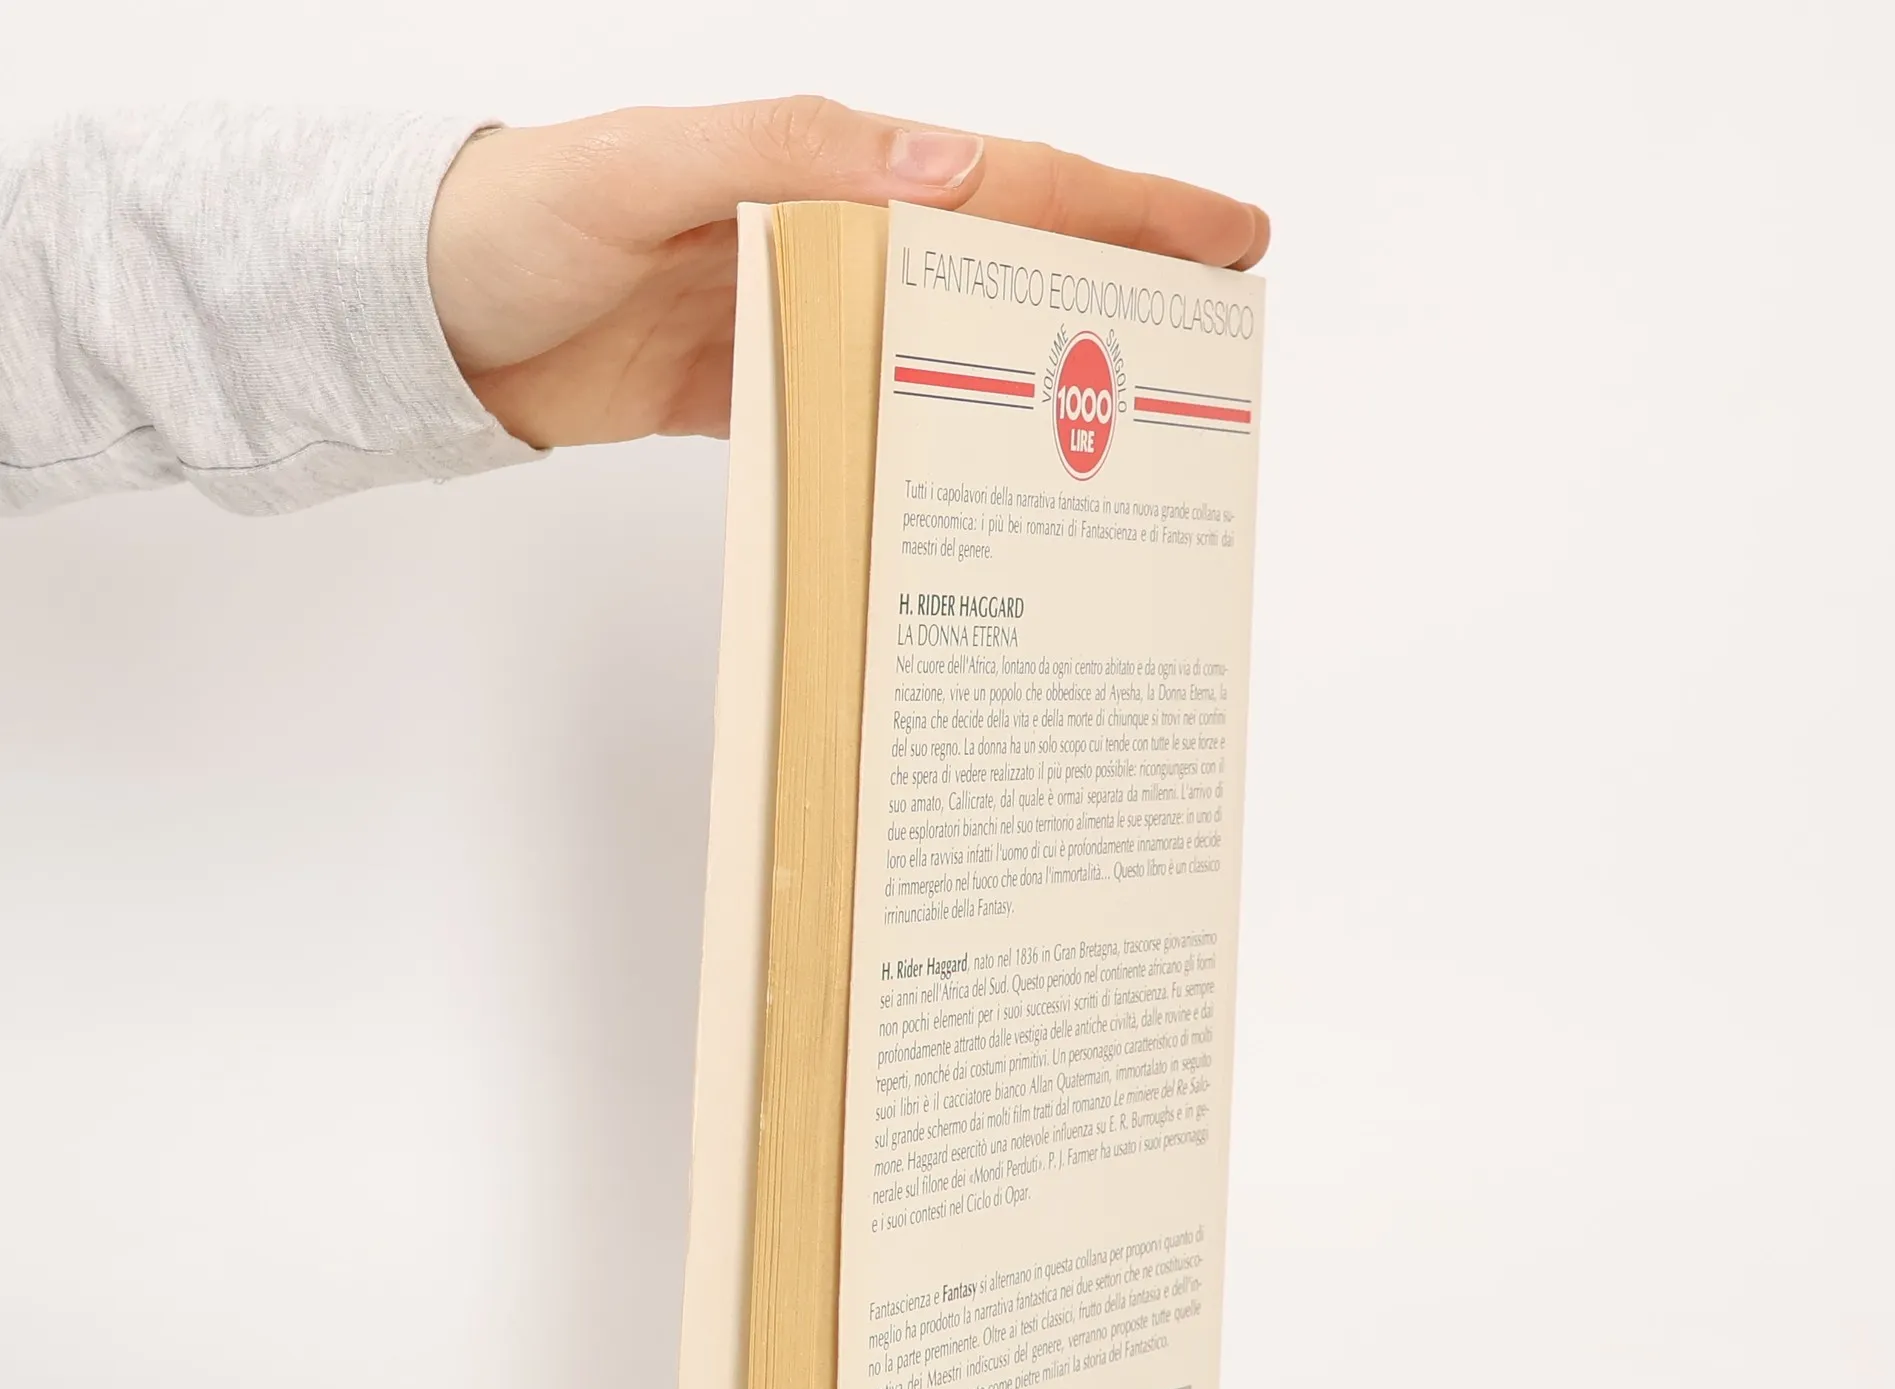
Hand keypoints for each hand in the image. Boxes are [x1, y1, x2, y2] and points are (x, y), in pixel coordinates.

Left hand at [425, 97, 1267, 448]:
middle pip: (1005, 267)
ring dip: (1039, 380)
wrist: (429, 311)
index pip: (1007, 183)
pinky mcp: (764, 394)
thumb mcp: (648, 166)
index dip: (1124, 209)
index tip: (1228, 238)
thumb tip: (950, 169)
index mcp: (826, 173)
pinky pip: (870, 419)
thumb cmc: (518, 218)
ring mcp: (804, 322)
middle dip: (1116, 295)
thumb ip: (788, 156)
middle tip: (1213, 344)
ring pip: (951, 349)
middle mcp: (832, 243)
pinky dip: (930, 446)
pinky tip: (981, 488)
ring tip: (1128, 430)